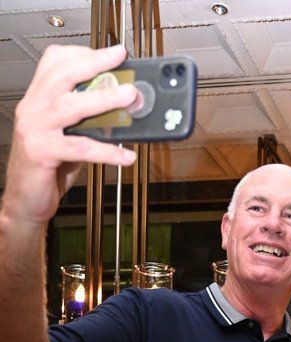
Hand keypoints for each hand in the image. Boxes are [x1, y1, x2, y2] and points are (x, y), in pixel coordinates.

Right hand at [3, 44, 137, 224]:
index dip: (82, 54)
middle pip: (63, 75)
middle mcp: (33, 109)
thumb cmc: (47, 170)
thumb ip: (88, 124)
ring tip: (129, 96)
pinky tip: (126, 156)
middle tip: (119, 59)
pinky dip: (107, 151)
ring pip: (71, 106)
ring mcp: (35, 129)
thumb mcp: (68, 138)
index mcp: (37, 99)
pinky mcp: (42, 152)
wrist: (25, 201)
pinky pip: (80, 148)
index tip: (109, 54)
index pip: (54, 63)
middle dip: (94, 63)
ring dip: (104, 99)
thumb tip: (121, 114)